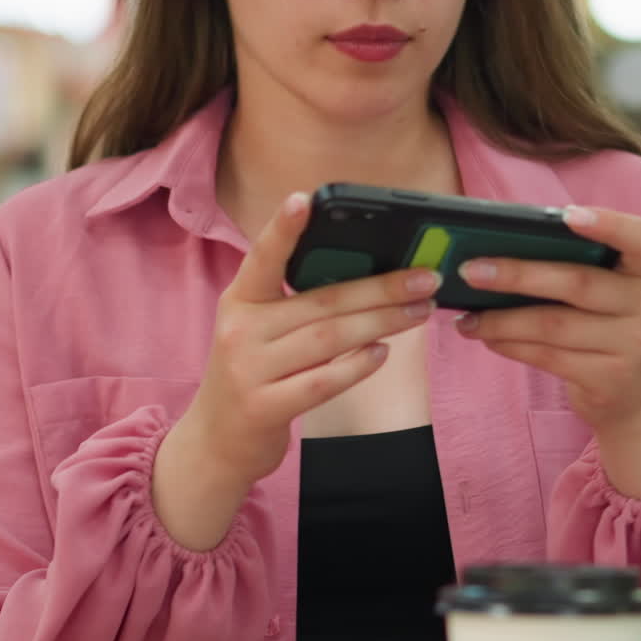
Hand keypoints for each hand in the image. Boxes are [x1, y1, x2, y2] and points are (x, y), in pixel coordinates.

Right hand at [183, 192, 439, 486]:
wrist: (216, 442)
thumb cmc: (252, 375)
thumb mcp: (259, 331)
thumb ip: (295, 304)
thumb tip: (366, 278)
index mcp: (239, 301)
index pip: (263, 258)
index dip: (283, 228)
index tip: (306, 198)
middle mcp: (241, 330)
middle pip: (321, 301)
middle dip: (380, 287)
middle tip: (425, 277)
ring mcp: (250, 370)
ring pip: (329, 338)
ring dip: (382, 322)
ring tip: (420, 311)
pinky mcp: (265, 407)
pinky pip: (322, 381)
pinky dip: (356, 366)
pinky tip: (382, 353)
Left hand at [455, 205, 640, 437]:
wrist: (630, 394)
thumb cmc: (603, 325)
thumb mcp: (605, 290)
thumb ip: (570, 263)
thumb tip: (494, 249)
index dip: (608, 224)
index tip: (567, 215)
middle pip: (578, 283)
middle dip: (517, 275)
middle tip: (471, 271)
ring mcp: (632, 344)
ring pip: (554, 325)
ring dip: (501, 320)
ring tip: (467, 317)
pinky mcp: (609, 379)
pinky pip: (548, 357)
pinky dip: (510, 345)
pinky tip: (487, 337)